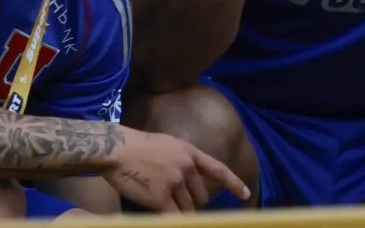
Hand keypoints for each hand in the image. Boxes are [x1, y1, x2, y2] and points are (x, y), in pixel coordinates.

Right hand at [100, 126, 248, 211]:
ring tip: (174, 213)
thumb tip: (191, 177)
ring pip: (189, 210)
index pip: (219, 170)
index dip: (234, 183)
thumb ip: (184, 160)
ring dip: (185, 216)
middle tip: (185, 209)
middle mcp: (187, 168)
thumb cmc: (140, 147)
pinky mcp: (160, 198)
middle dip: (196, 206)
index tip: (245, 193)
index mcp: (191, 153)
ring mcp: (175, 183)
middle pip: (202, 197)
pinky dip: (175, 222)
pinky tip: (169, 220)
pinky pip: (174, 217)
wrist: (119, 150)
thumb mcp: (170, 145)